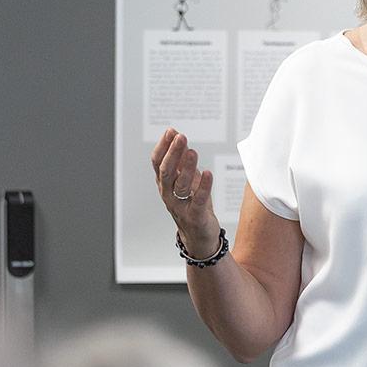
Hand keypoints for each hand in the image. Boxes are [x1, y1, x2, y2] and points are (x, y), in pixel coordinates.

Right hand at [150, 127, 218, 248]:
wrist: (199, 235)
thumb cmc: (192, 204)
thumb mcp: (186, 179)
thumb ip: (181, 160)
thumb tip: (177, 136)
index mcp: (165, 184)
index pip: (157, 163)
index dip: (163, 146)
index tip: (171, 131)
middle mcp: (169, 194)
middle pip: (166, 172)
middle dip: (172, 153)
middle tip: (181, 137)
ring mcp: (181, 206)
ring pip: (181, 185)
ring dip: (187, 167)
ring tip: (193, 152)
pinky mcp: (196, 215)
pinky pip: (198, 199)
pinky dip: (203, 186)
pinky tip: (208, 174)